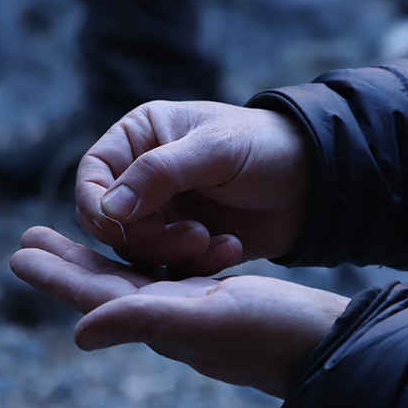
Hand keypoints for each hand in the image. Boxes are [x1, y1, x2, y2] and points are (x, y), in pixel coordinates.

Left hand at [10, 226, 348, 397]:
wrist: (325, 343)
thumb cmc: (272, 331)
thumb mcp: (205, 319)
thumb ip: (143, 321)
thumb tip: (79, 334)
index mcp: (159, 319)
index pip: (95, 294)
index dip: (55, 274)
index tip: (18, 252)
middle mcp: (169, 318)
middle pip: (105, 285)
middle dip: (68, 262)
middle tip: (28, 239)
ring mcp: (193, 310)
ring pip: (134, 278)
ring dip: (100, 257)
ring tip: (75, 237)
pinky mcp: (219, 300)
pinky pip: (169, 274)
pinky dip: (147, 256)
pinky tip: (147, 247)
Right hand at [75, 100, 309, 274]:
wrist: (316, 182)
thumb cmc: (266, 147)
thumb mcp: (214, 150)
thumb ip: (158, 174)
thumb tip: (107, 209)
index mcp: (139, 139)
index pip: (91, 178)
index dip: (98, 208)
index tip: (125, 226)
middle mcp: (144, 177)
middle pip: (109, 223)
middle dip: (143, 237)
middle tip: (189, 235)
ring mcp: (165, 213)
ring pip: (137, 252)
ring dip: (171, 253)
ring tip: (211, 240)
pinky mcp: (187, 244)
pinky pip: (170, 268)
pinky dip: (195, 266)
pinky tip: (229, 249)